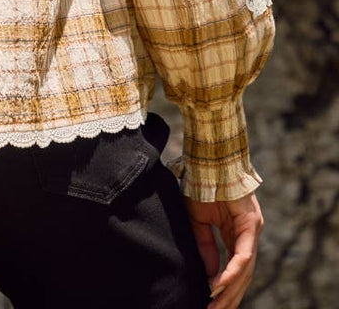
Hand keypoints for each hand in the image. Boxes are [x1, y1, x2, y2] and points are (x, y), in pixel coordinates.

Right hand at [183, 191, 263, 308]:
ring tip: (215, 306)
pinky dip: (231, 271)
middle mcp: (248, 234)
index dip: (224, 288)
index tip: (210, 303)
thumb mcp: (199, 221)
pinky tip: (219, 284)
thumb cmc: (202, 185)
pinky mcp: (251, 224)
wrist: (207, 159)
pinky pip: (242, 254)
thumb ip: (206, 247)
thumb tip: (210, 275)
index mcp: (237, 234)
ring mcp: (252, 229)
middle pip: (243, 275)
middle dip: (229, 297)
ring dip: (229, 290)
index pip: (235, 269)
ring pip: (245, 270)